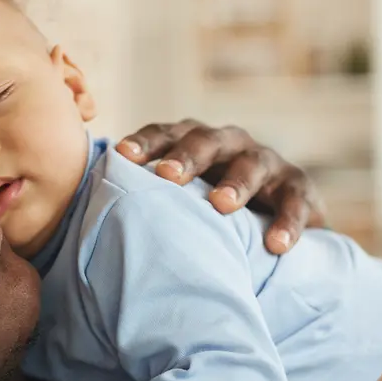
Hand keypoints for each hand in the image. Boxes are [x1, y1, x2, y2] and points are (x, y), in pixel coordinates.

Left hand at [116, 119, 325, 253]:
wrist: (274, 223)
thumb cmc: (208, 211)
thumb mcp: (180, 199)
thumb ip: (145, 198)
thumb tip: (82, 216)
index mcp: (196, 142)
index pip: (167, 134)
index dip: (146, 142)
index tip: (121, 156)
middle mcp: (231, 145)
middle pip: (208, 140)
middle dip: (188, 155)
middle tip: (168, 176)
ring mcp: (268, 164)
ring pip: (253, 164)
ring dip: (237, 183)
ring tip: (220, 206)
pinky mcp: (299, 189)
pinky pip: (296, 202)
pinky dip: (288, 222)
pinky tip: (276, 246)